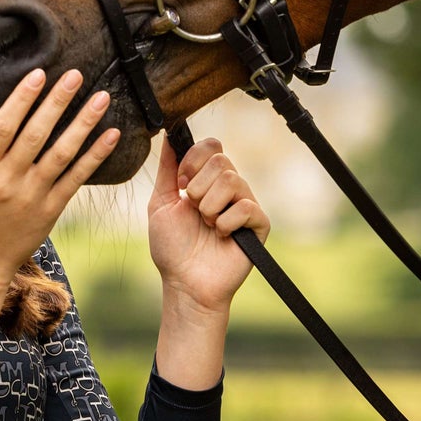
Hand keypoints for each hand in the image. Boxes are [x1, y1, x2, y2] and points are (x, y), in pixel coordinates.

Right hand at [0, 67, 118, 283]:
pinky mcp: (51, 210)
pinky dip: (95, 157)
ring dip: (83, 124)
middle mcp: (7, 180)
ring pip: (61, 154)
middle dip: (57, 102)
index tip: (39, 74)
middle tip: (77, 75)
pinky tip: (111, 136)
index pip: (4, 126)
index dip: (22, 99)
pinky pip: (76, 179)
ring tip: (101, 98)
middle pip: (36, 135)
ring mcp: (31, 196)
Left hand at [147, 134, 268, 312]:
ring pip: (233, 181)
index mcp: (207, 180)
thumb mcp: (160, 203)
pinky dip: (226, 223)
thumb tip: (168, 136)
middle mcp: (229, 189)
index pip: (212, 146)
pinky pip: (246, 207)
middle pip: (221, 160)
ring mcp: (245, 205)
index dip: (194, 160)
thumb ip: (167, 170)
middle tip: (194, 211)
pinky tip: (221, 237)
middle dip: (198, 188)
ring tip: (207, 226)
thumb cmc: (172, 248)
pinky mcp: (259, 225)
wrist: (185, 283)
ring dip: (210, 207)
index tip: (181, 185)